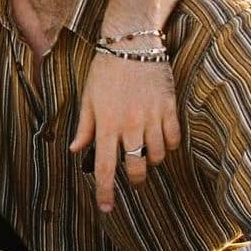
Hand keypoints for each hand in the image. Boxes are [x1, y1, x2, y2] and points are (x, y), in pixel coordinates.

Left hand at [69, 50, 180, 211]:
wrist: (131, 43)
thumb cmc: (105, 70)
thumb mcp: (87, 98)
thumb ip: (84, 126)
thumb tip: (75, 150)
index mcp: (106, 124)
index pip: (103, 167)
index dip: (105, 191)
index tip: (106, 208)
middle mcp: (130, 125)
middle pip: (136, 167)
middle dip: (134, 179)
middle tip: (133, 178)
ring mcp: (152, 117)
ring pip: (158, 155)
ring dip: (152, 159)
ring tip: (145, 150)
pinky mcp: (169, 108)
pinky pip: (174, 138)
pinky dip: (170, 144)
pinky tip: (162, 138)